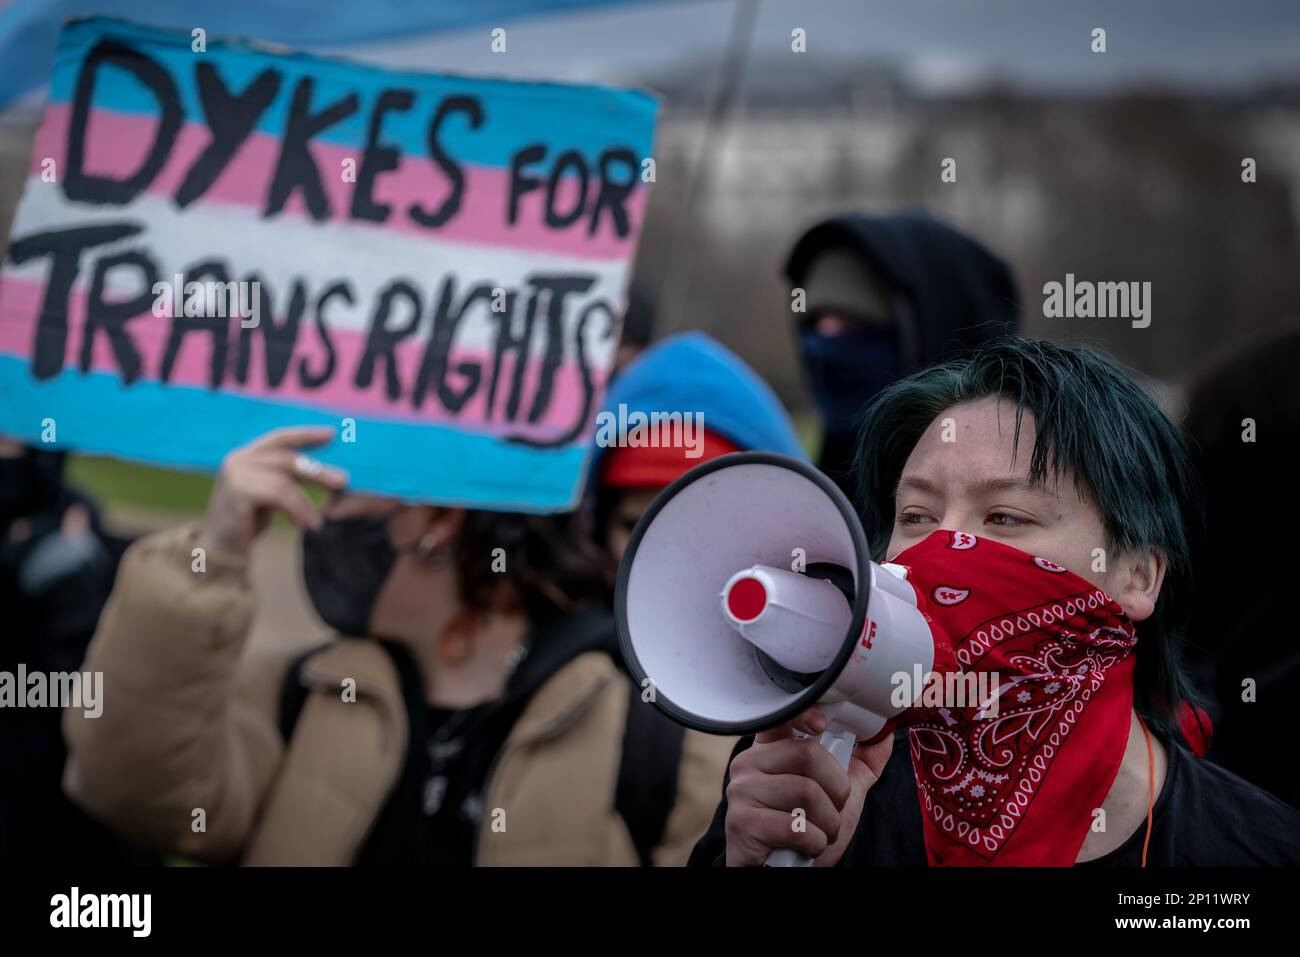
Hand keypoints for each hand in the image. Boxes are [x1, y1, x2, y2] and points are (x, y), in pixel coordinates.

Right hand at [198, 427, 347, 556]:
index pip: (280, 437)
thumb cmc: (246, 521)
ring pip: (284, 481)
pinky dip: (297, 510)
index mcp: (246, 455)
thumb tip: (322, 469)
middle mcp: (238, 459)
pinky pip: (278, 496)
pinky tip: (308, 525)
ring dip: (306, 502)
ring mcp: (235, 474)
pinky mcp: (237, 492)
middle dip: (318, 470)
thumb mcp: (268, 494)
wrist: (218, 548)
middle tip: (344, 480)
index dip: (306, 434)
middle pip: (287, 458)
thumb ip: (284, 478)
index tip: (332, 433)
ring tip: (318, 522)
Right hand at [724, 707, 893, 866]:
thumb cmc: (802, 831)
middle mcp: (749, 764)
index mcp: (769, 750)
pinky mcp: (743, 822)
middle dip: (837, 790)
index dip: (804, 714)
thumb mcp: (837, 795)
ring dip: (828, 823)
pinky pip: (795, 826)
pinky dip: (814, 842)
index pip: (782, 716)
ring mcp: (742, 792)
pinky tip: (805, 847)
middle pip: (808, 754)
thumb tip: (883, 735)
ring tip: (818, 832)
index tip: (822, 726)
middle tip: (833, 809)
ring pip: (806, 791)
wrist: (778, 872)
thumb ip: (859, 764)